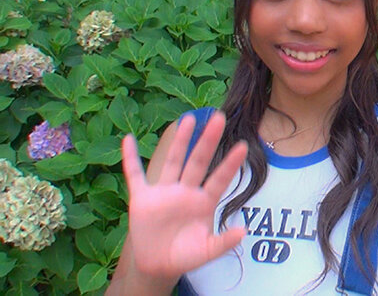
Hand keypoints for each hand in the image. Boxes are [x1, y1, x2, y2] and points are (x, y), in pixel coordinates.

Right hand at [121, 112, 247, 278]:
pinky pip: (134, 174)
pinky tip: (128, 139)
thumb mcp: (206, 251)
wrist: (158, 265)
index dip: (230, 163)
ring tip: (189, 119)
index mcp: (204, 202)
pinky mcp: (142, 198)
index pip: (220, 178)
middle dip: (208, 140)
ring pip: (173, 160)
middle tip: (219, 117)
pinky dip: (129, 158)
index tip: (244, 145)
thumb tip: (243, 232)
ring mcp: (164, 192)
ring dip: (180, 140)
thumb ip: (223, 242)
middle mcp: (186, 191)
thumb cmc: (186, 255)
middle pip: (198, 161)